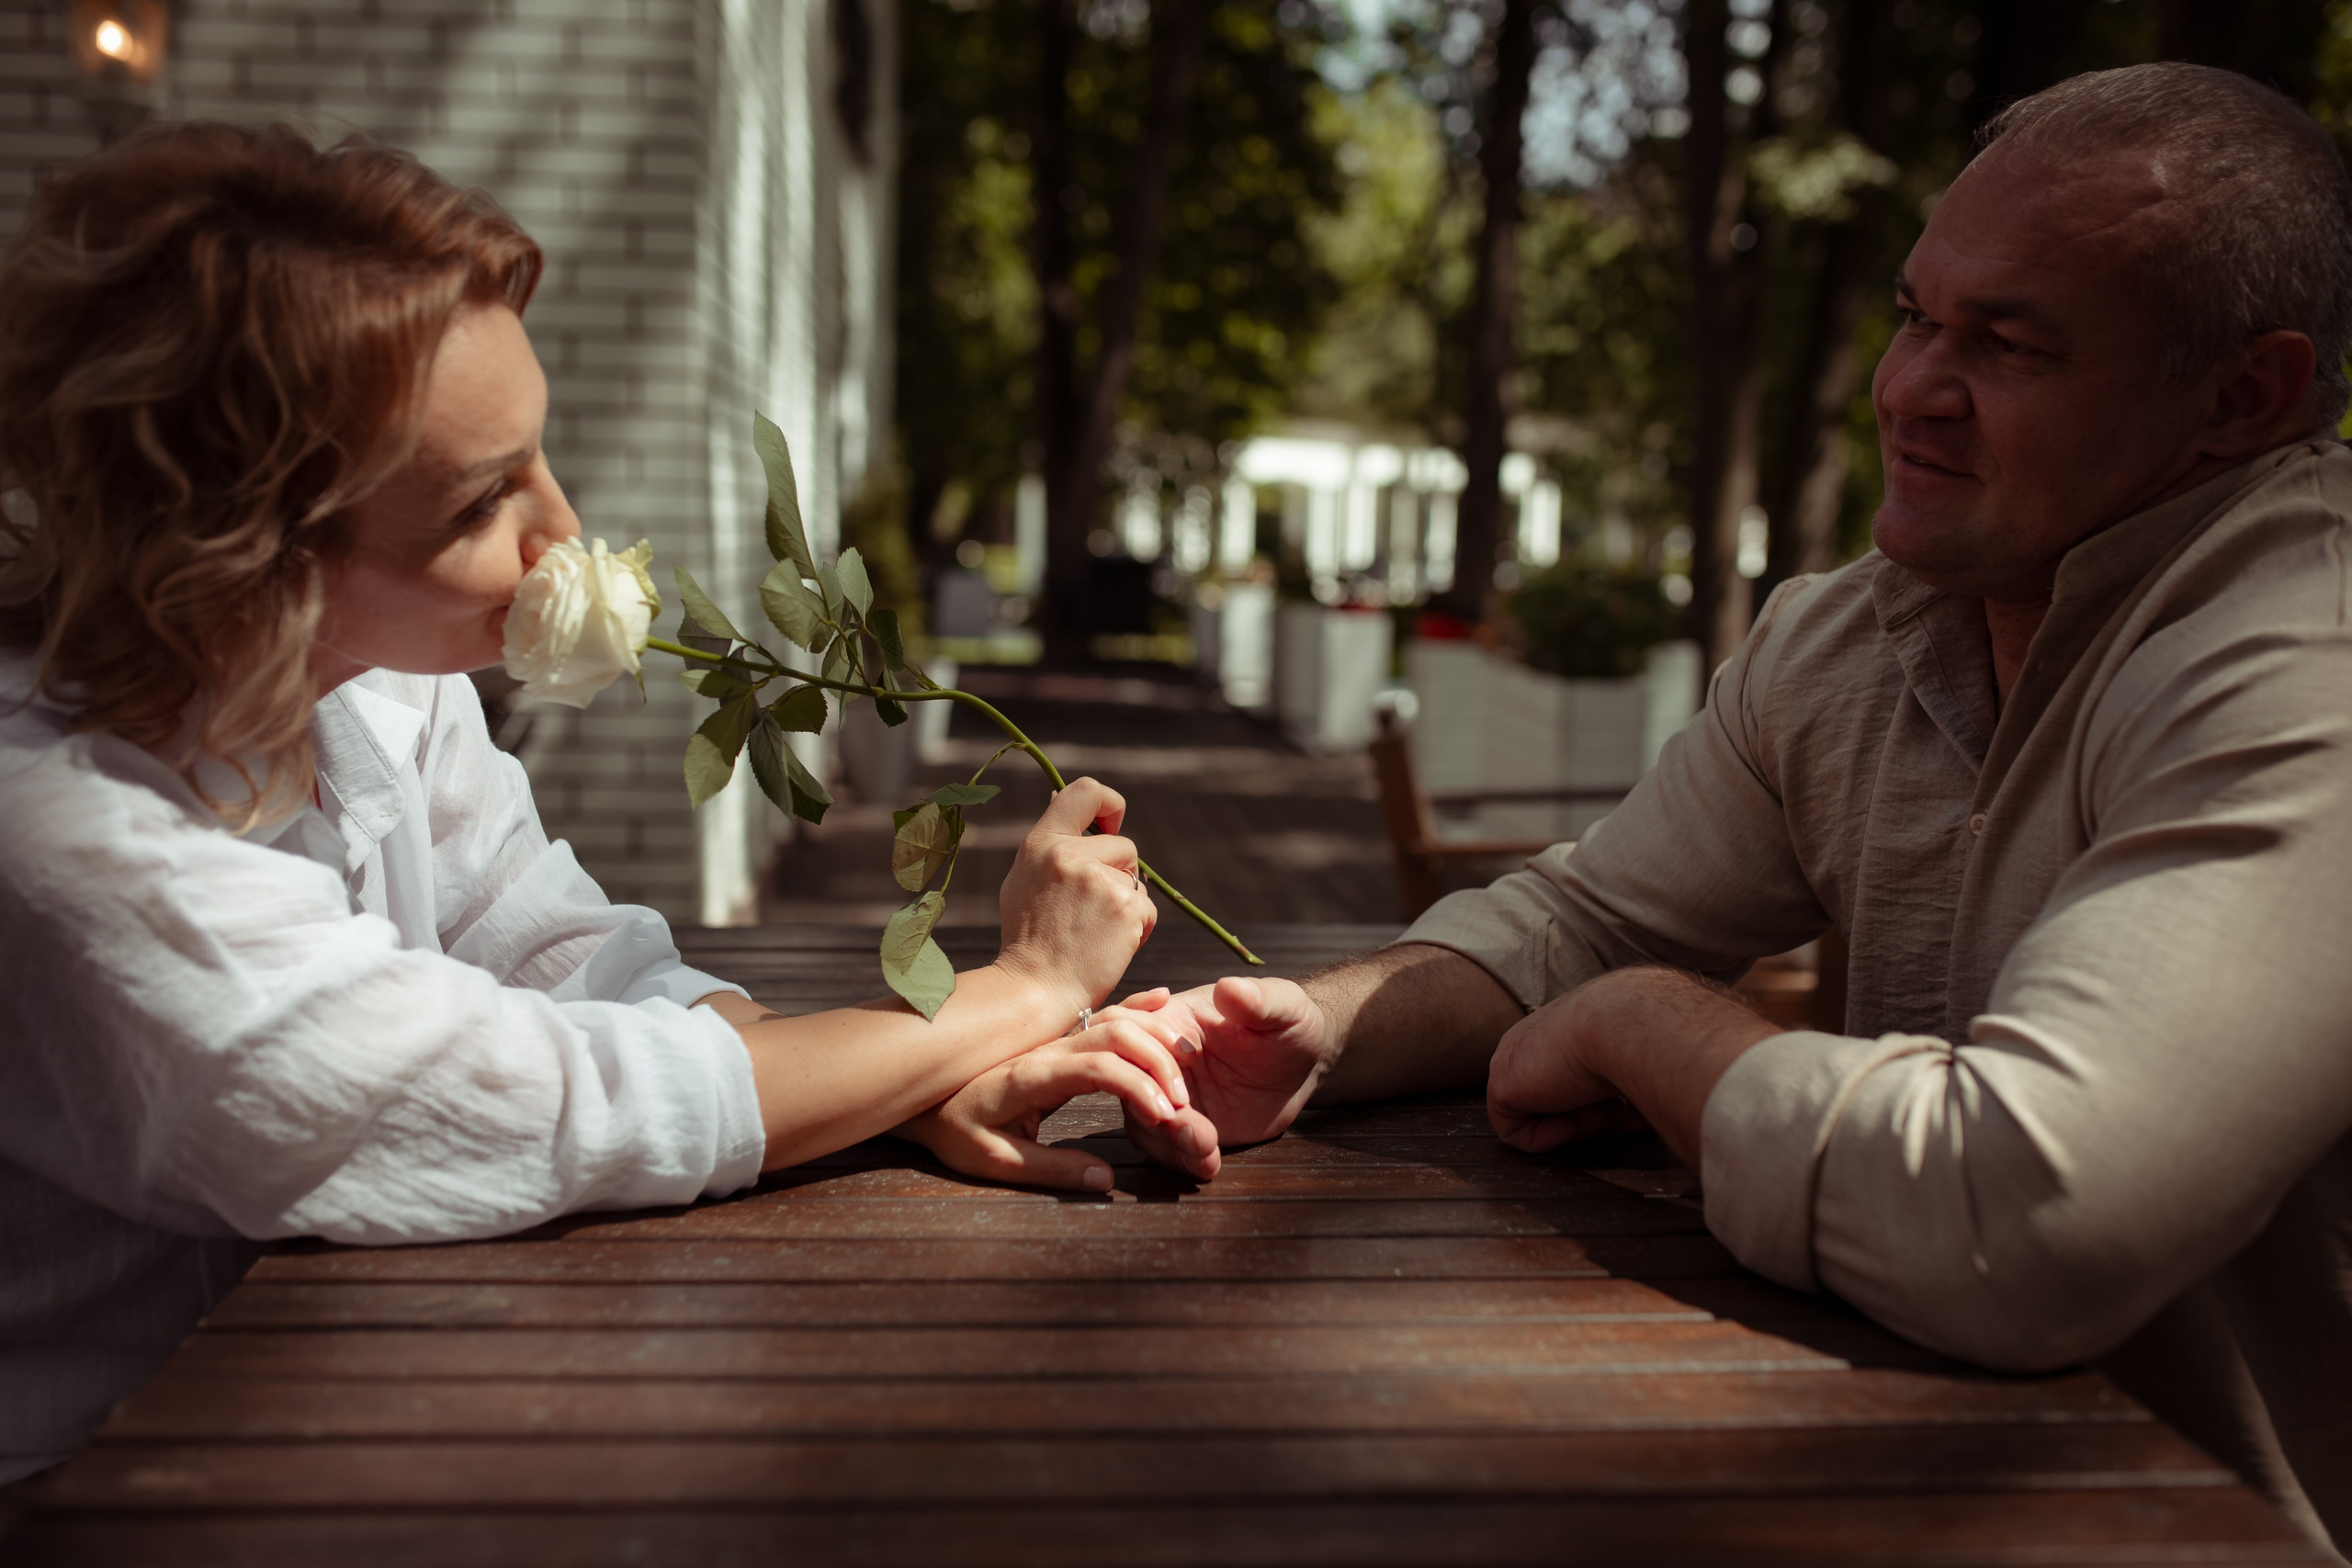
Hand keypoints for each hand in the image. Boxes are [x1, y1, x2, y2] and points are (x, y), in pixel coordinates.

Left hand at [898, 1005, 1216, 1188]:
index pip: (1099, 1067)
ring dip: (1155, 1032)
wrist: (923, 1096)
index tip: (1165, 1116)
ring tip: (1190, 1055)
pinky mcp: (1057, 1037)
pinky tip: (1164, 1000)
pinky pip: (1102, 1013)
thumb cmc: (955, 1131)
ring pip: (1114, 1018)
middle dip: (1158, 1061)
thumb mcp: (995, 1161)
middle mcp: (1046, 1047)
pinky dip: (1136, 1007)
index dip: (1139, 1086)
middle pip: (1115, 1034)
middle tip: (1183, 1100)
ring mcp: (1053, 1037)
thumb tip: (1104, 1181)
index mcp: (1032, 1075)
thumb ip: (1051, 1169)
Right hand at [993, 777, 1156, 1019]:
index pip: (1086, 792)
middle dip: (1121, 875)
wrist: (1035, 989)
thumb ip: (1049, 844)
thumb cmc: (1028, 940)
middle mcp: (1069, 854)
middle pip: (1124, 846)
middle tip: (1094, 911)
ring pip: (1137, 880)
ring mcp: (1099, 880)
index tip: (1112, 826)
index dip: (1109, 804)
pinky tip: (1110, 946)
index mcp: (1041, 843)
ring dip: (1128, 903)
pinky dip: (1137, 928)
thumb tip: (1059, 798)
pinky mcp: (1125, 906)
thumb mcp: (1024, 880)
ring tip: (1097, 932)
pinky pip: (1147, 908)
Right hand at [1114, 976, 1331, 1171]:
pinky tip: (1210, 1164)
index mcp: (1171, 1020)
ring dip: (1170, 1145)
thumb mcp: (1284, 1009)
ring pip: (1142, 1126)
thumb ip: (1259, 1000)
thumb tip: (1230, 988)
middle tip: (1198, 1133)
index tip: (1183, 1095)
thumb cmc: (1289, 1024)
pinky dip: (1182, 1161)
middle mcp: (1158, 1059)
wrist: (1301, 1065)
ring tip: (1208, 1151)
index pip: (1130, 1041)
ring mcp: (1168, 1095)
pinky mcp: (1182, 1125)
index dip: (1150, 1072)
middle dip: (1157, 1118)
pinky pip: (1163, 1149)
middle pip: (1128, 1089)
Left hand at [1488, 967, 1779, 1167]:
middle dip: (1593, 1114)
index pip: (1579, 1078)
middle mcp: (1539, 1038)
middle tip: (1619, 1109)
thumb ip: (1647, 1072)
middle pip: (1559, 1099)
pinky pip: (1516, 1134)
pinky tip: (1577, 1115)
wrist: (1643, 1023)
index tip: (1634, 1106)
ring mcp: (1515, 1058)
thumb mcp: (1654, 1052)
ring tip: (1604, 1105)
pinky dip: (1551, 1138)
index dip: (1609, 1103)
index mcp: (1572, 1026)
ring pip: (1543, 1116)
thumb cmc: (1664, 1037)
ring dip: (1579, 1124)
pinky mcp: (1502, 1083)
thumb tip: (1679, 1099)